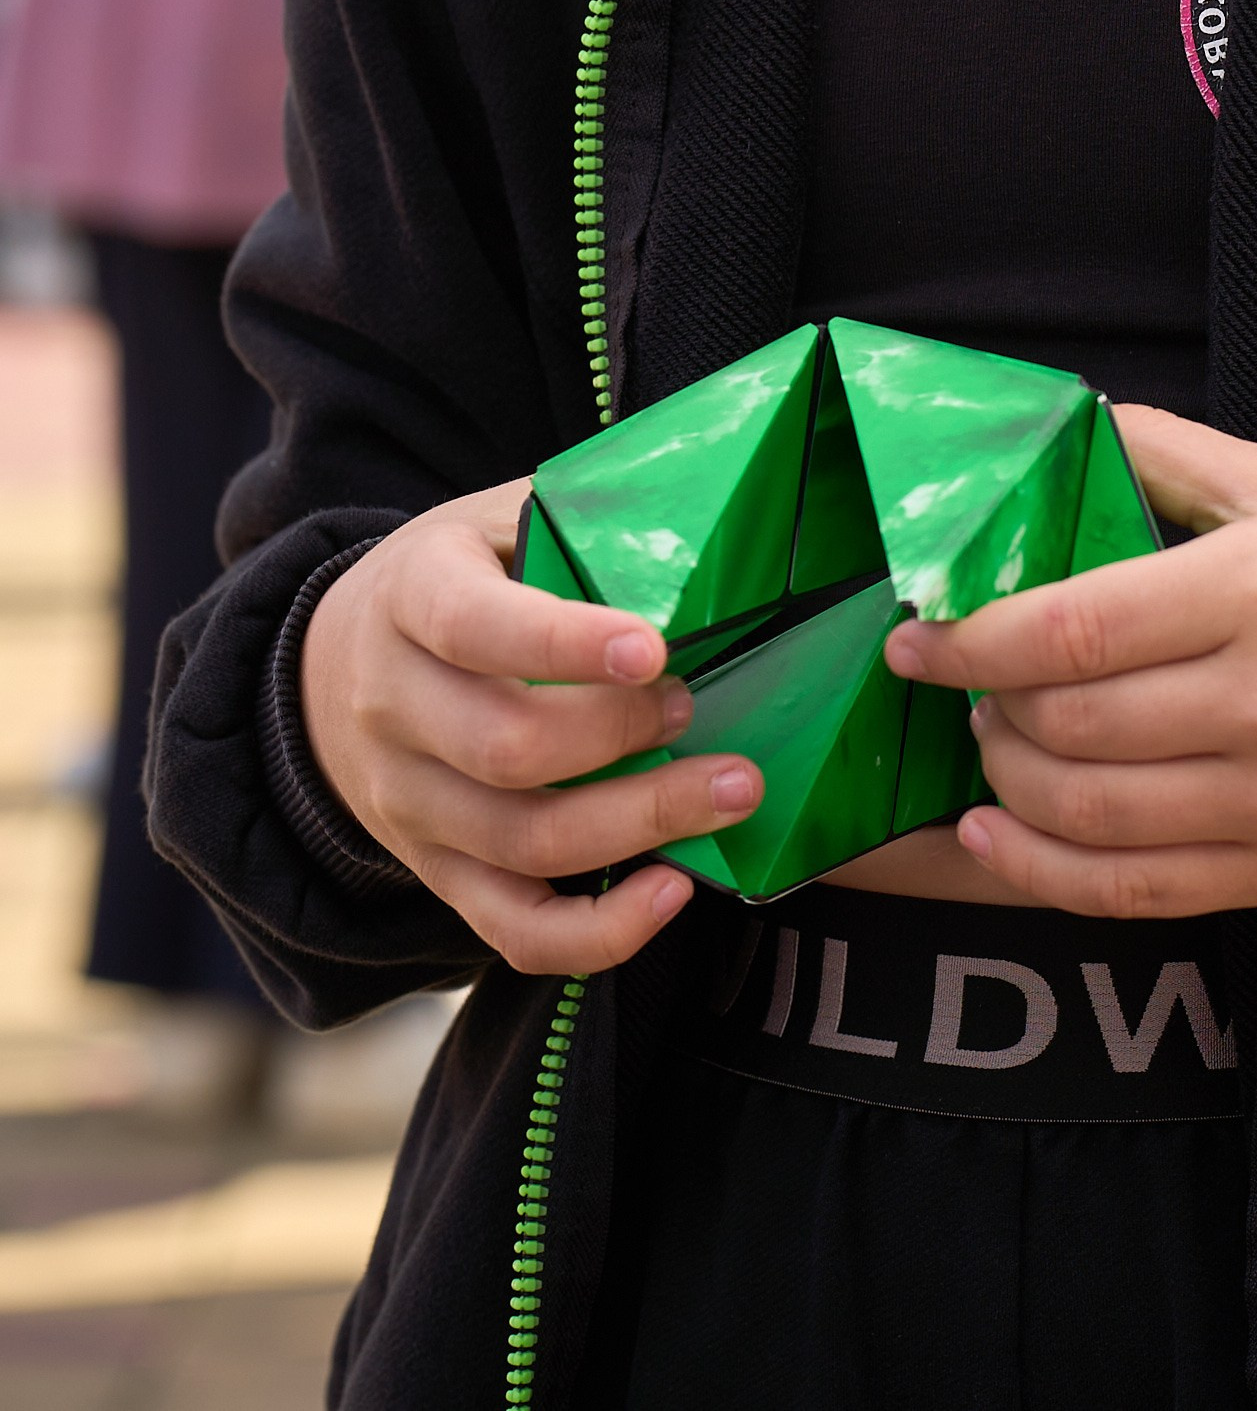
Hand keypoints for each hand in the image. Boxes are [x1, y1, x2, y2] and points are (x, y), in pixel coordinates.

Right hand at [300, 482, 763, 974]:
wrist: (336, 668)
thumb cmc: (460, 577)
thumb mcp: (495, 521)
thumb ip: (578, 518)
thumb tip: (708, 514)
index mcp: (410, 599)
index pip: (474, 628)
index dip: (563, 643)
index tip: (654, 648)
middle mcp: (394, 708)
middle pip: (507, 749)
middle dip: (622, 737)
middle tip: (700, 705)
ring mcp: (409, 804)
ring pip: (521, 843)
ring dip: (638, 824)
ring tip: (731, 789)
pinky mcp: (437, 873)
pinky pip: (512, 928)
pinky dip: (598, 930)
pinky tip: (673, 889)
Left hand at [881, 409, 1256, 918]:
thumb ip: (1162, 454)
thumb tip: (1049, 433)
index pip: (1074, 629)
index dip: (970, 640)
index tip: (915, 633)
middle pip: (1068, 724)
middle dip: (984, 704)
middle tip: (962, 677)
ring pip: (1085, 815)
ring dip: (1006, 779)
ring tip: (991, 735)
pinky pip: (1130, 892)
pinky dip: (1040, 872)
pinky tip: (994, 833)